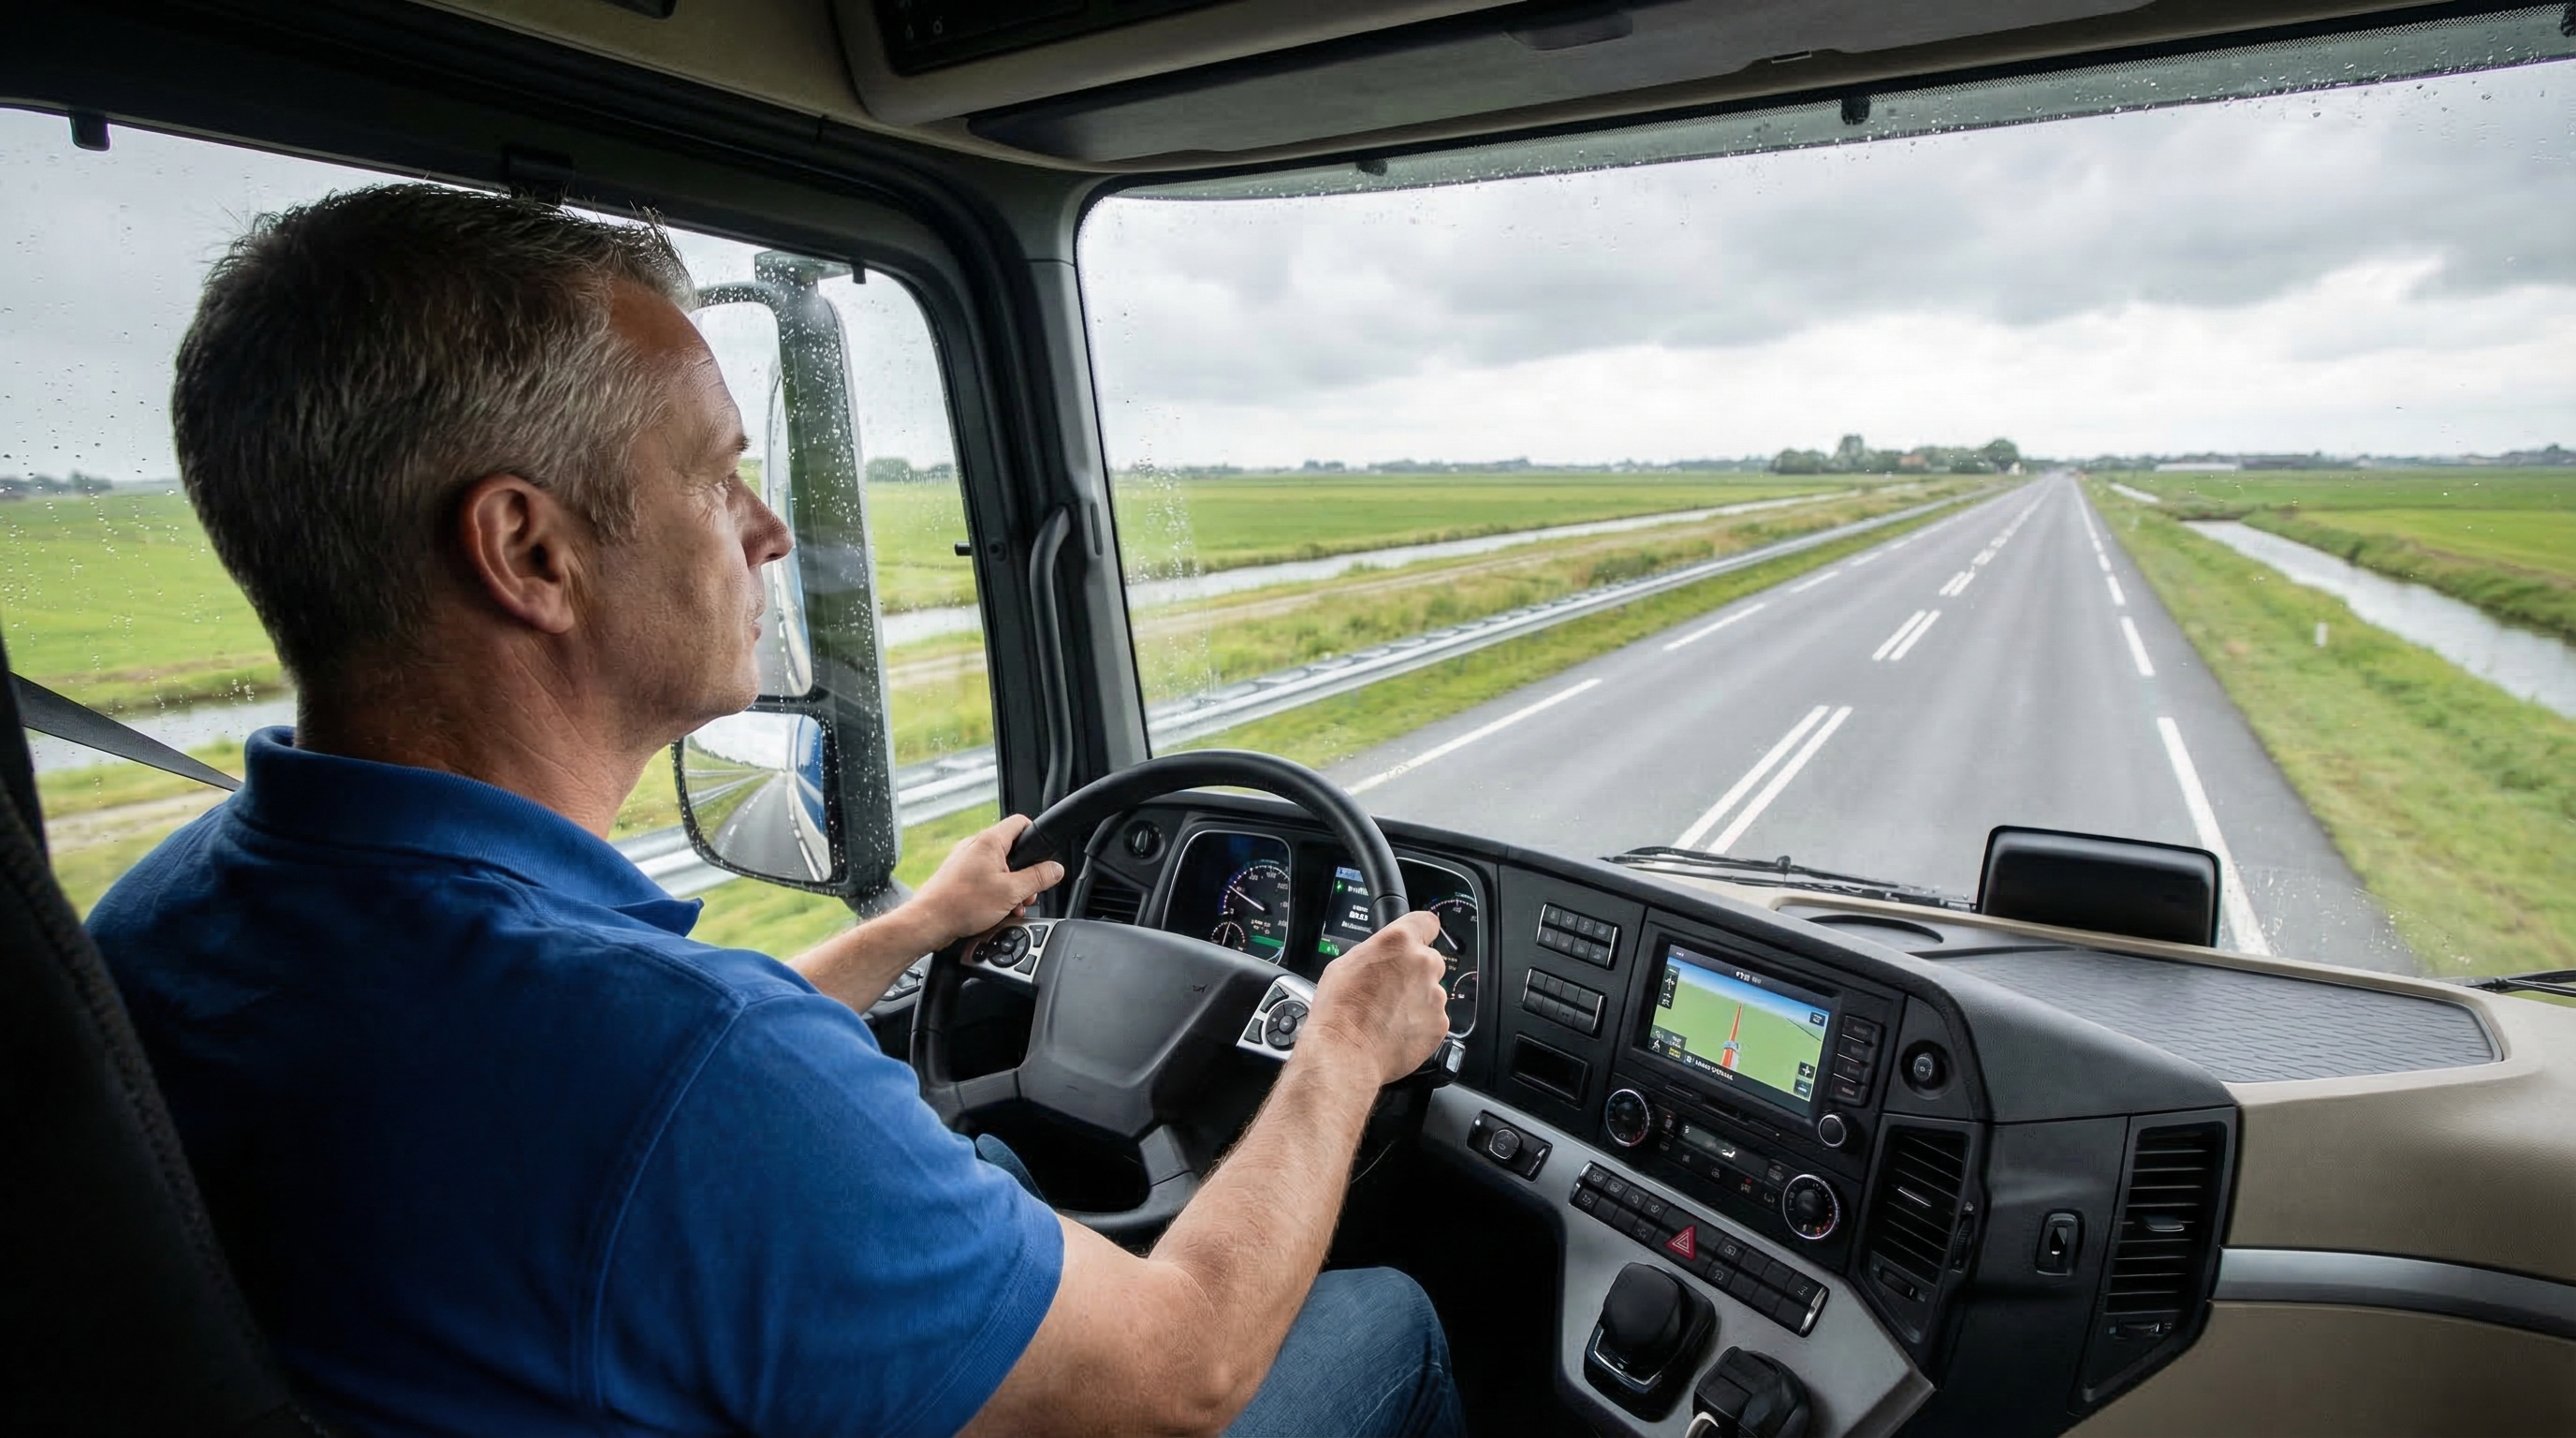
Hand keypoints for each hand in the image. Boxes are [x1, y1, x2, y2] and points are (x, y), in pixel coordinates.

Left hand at [912, 814, 1064, 949]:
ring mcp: (965, 861)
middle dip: (1024, 874)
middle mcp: (975, 846)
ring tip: (1011, 907)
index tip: (1043, 856)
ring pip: (999, 868)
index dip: (1036, 836)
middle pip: (1012, 851)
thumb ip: (1038, 878)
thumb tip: (1055, 869)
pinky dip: (994, 892)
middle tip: (1026, 893)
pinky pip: (985, 879)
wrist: (929, 921)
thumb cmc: (961, 904)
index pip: (1021, 823)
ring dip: (1011, 888)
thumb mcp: (1012, 892)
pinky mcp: (958, 876)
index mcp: (989, 841)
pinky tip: (996, 911)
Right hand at [1301, 910, 1450, 1086]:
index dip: (1420, 932)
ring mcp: (1435, 995)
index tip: (1417, 940)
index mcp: (1399, 942)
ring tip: (1389, 1014)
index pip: (1427, 922)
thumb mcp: (1345, 964)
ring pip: (1431, 991)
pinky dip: (1419, 1023)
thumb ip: (1376, 953)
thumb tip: (1382, 957)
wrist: (1346, 1053)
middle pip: (1429, 960)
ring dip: (1416, 999)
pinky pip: (1433, 1017)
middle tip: (1390, 988)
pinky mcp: (1440, 1023)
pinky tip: (1396, 1029)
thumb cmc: (1339, 1011)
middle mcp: (1423, 964)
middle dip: (1414, 972)